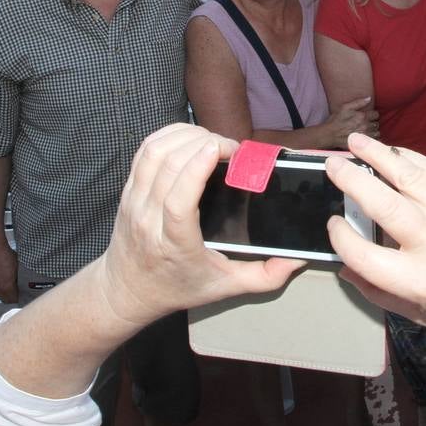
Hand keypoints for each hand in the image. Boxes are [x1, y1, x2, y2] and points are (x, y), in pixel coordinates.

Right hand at [0, 243, 19, 303]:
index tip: (23, 296)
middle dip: (11, 298)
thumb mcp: (19, 267)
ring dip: (3, 294)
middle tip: (17, 295)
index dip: (19, 299)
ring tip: (10, 290)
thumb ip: (21, 277)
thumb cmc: (6, 255)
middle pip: (4, 299)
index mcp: (6, 286)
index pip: (13, 299)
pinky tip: (2, 283)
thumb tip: (25, 281)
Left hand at [97, 124, 302, 326]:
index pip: (178, 200)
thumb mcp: (225, 287)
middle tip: (231, 148)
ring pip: (155, 152)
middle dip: (203, 143)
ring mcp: (135, 201)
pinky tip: (190, 137)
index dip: (196, 167)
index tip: (220, 150)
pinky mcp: (128, 189)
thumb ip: (265, 276)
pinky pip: (145, 151)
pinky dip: (168, 135)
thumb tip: (298, 259)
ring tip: (213, 141)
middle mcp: (150, 219)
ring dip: (186, 136)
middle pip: (169, 166)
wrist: (128, 290)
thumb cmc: (176, 287)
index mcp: (174, 243)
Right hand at [323, 97, 378, 146]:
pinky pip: (373, 140)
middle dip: (373, 123)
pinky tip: (366, 136)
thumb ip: (358, 102)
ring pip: (377, 132)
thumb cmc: (336, 120)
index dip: (373, 115)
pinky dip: (372, 138)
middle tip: (366, 123)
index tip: (368, 116)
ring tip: (367, 130)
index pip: (376, 114)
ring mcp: (364, 135)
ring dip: (373, 131)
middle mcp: (365, 126)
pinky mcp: (362, 143)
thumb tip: (369, 98)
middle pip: (377, 123)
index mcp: (362, 116)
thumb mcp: (345, 107)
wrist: (329, 135)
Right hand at [325, 134, 425, 353]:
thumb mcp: (417, 314)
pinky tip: (391, 152)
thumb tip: (342, 263)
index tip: (333, 223)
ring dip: (377, 154)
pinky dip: (408, 158)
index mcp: (417, 281)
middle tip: (331, 164)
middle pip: (381, 203)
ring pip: (408, 176)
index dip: (339, 235)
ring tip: (355, 142)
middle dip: (351, 180)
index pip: (361, 252)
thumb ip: (375, 291)